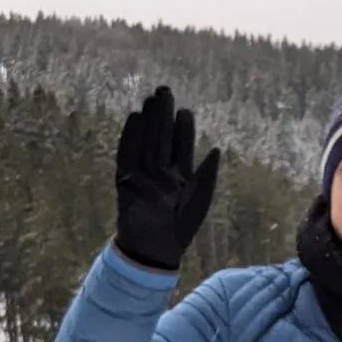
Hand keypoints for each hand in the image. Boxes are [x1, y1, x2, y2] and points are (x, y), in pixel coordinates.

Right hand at [112, 86, 220, 272]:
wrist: (155, 250)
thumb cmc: (181, 229)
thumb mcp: (199, 201)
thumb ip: (207, 175)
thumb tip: (216, 149)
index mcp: (181, 177)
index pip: (181, 147)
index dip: (183, 128)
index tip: (185, 110)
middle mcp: (161, 173)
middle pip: (161, 139)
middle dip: (163, 116)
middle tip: (165, 91)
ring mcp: (142, 175)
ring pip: (145, 142)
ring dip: (148, 121)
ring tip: (150, 100)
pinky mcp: (125, 180)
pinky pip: (127, 154)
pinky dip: (130, 136)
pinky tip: (133, 118)